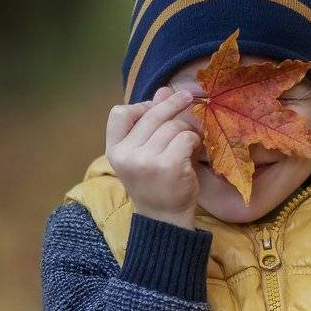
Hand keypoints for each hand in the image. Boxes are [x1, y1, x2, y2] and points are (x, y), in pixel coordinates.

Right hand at [105, 85, 203, 229]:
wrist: (165, 220)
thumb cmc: (155, 185)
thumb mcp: (145, 154)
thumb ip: (151, 123)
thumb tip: (163, 90)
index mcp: (114, 151)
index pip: (119, 113)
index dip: (139, 106)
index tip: (154, 109)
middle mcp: (126, 155)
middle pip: (152, 115)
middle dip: (173, 104)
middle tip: (188, 97)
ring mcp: (146, 160)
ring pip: (173, 125)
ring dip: (187, 129)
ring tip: (190, 141)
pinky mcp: (168, 165)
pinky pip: (186, 137)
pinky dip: (195, 141)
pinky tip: (194, 151)